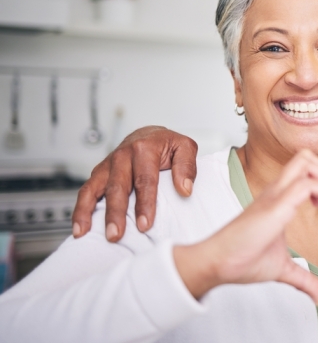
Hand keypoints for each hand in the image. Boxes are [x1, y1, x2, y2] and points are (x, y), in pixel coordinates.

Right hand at [72, 126, 197, 241]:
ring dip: (89, 212)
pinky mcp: (99, 173)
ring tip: (86, 233)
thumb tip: (184, 189)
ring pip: (95, 188)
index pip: (145, 180)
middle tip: (117, 234)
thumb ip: (186, 166)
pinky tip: (80, 228)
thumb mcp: (185, 147)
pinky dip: (80, 209)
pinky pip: (86, 191)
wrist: (149, 135)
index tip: (144, 224)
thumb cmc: (167, 145)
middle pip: (117, 187)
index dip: (144, 203)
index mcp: (144, 148)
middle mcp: (123, 155)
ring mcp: (108, 165)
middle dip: (115, 212)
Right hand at [173, 150, 317, 304]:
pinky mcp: (276, 205)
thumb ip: (303, 278)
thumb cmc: (242, 260)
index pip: (306, 169)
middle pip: (306, 156)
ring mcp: (276, 194)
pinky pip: (306, 184)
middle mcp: (277, 190)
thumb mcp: (282, 268)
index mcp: (279, 198)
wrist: (218, 264)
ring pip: (306, 161)